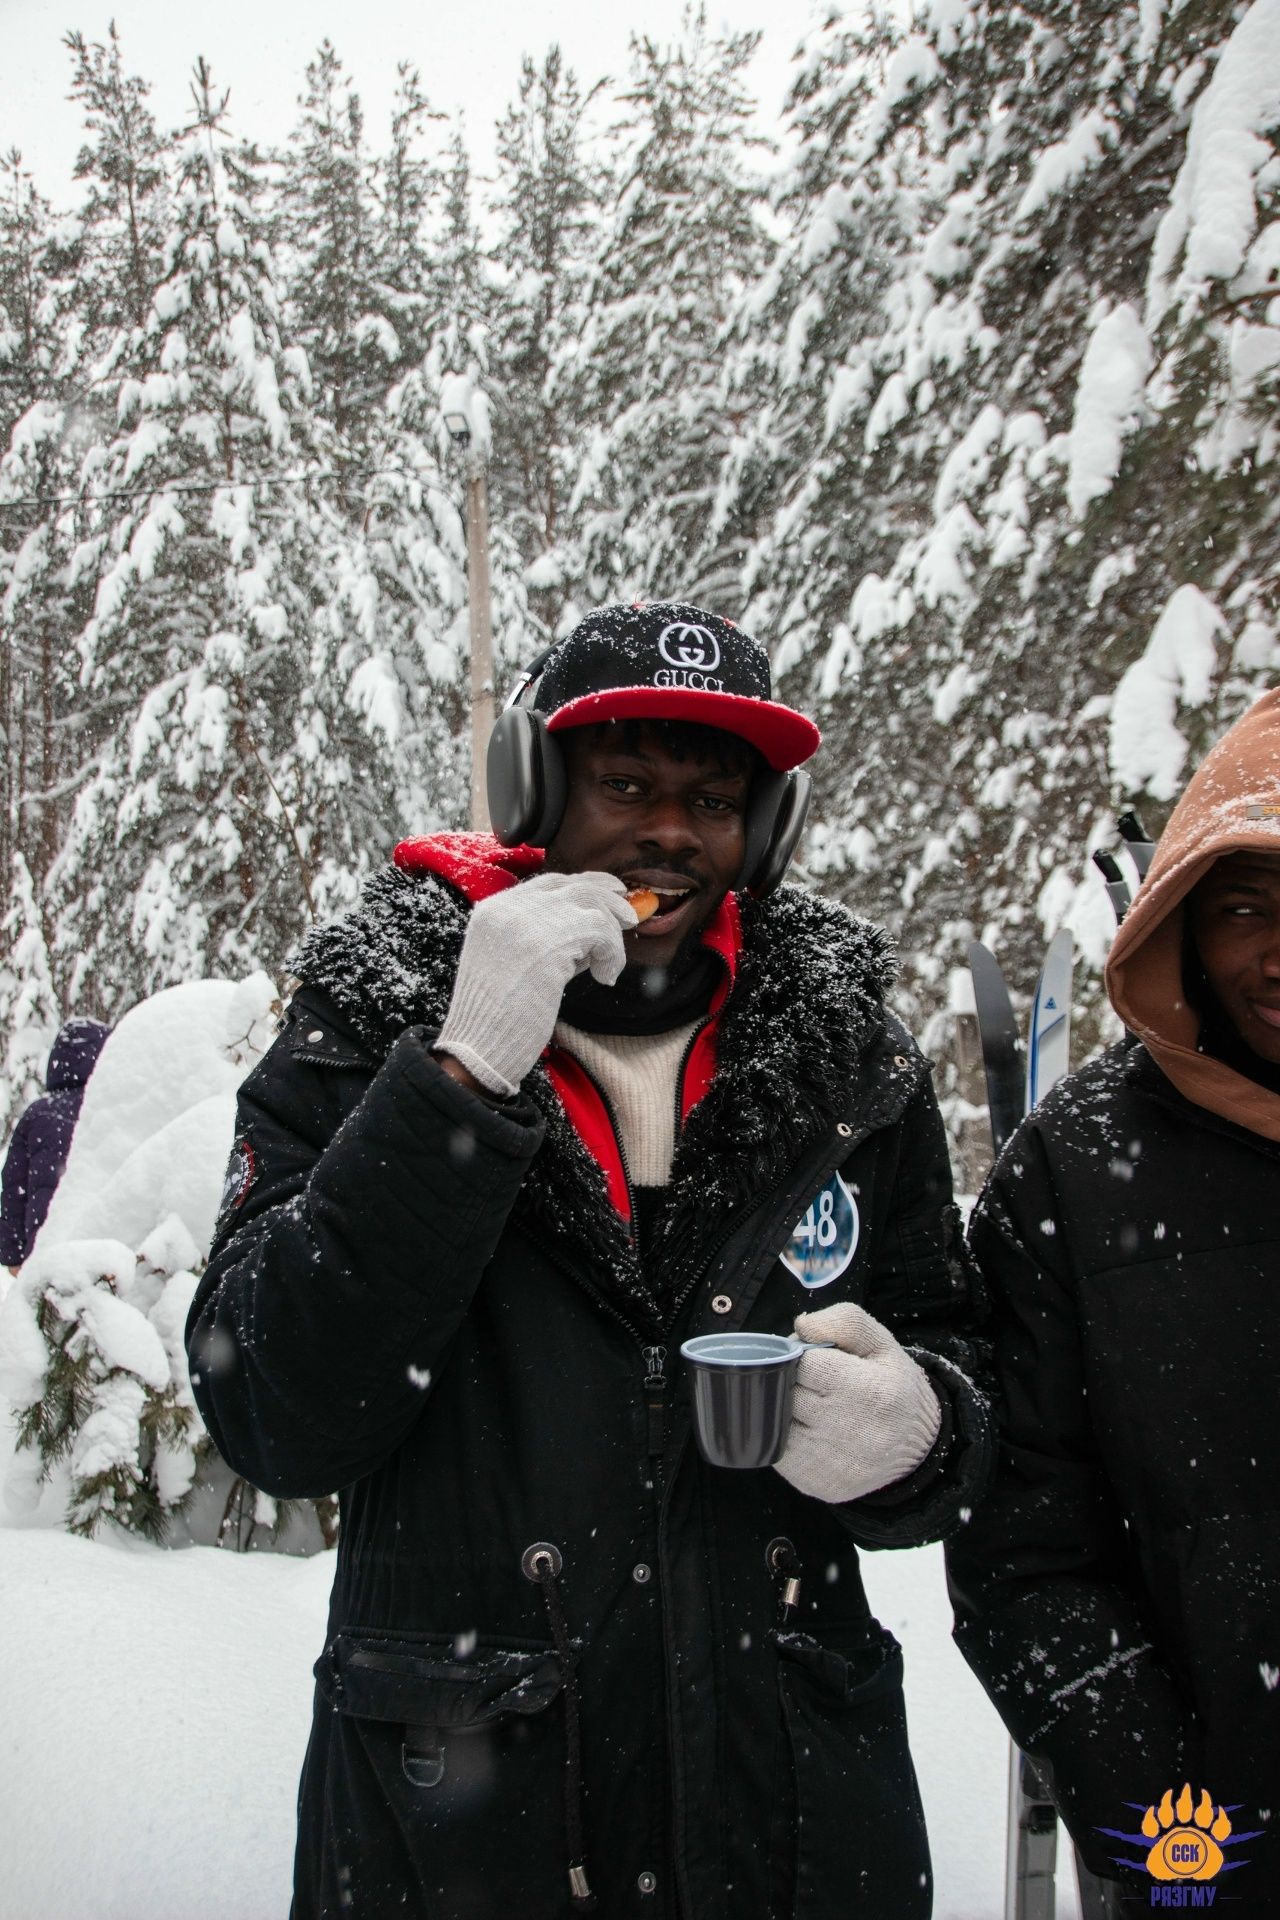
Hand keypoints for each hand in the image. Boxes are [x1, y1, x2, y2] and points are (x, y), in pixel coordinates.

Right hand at [435, 871, 636, 1094]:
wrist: (480, 1047)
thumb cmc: (500, 1015)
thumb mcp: (514, 961)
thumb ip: (546, 936)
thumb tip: (594, 924)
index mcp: (494, 911)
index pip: (549, 882)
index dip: (585, 884)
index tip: (611, 893)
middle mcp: (510, 908)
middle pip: (573, 885)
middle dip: (608, 898)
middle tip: (628, 917)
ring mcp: (529, 923)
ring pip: (592, 905)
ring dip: (610, 934)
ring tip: (608, 965)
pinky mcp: (551, 945)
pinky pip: (601, 932)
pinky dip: (613, 954)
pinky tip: (605, 978)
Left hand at [773, 1300, 940, 1503]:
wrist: (918, 1446)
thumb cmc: (892, 1386)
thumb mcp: (881, 1343)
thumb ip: (843, 1321)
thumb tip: (800, 1327)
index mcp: (871, 1391)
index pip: (806, 1364)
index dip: (804, 1357)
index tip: (816, 1361)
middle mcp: (852, 1431)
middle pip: (788, 1394)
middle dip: (793, 1383)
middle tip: (813, 1384)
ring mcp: (834, 1464)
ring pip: (778, 1424)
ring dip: (786, 1411)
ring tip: (811, 1407)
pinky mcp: (819, 1486)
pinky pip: (779, 1454)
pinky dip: (787, 1439)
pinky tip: (808, 1431)